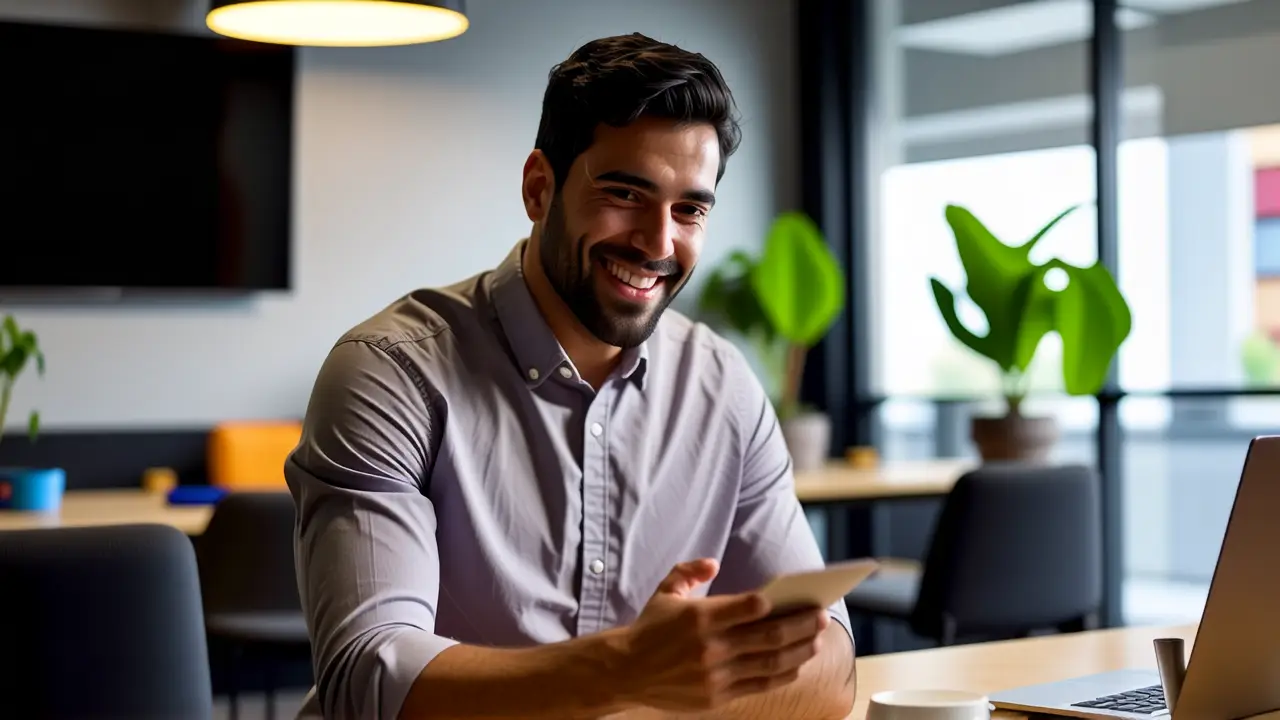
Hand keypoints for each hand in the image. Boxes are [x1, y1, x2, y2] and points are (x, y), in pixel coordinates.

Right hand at [615, 558, 829, 712]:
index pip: (750, 607)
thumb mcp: (665, 591)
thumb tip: (713, 561)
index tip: (800, 598)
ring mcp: (716, 673)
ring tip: (815, 641)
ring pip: (769, 663)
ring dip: (798, 651)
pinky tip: (795, 664)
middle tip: (820, 616)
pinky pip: (759, 685)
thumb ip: (690, 570)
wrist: (625, 670)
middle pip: (769, 636)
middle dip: (801, 626)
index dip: (778, 604)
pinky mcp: (717, 695)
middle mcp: (711, 646)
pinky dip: (781, 674)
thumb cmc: (650, 628)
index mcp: (701, 616)